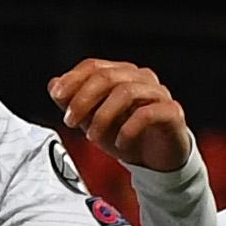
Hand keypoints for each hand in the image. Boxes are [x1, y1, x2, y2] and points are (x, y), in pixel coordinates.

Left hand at [47, 58, 194, 174]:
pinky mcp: (171, 112)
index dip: (72, 79)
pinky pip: (148, 113)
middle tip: (70, 122)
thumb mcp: (91, 121)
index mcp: (121, 75)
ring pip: (126, 92)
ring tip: (92, 138)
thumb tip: (53, 84)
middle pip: (107, 77)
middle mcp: (141, 79)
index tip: (57, 96)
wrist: (157, 159)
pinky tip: (120, 144)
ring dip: (102, 116)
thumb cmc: (125, 135)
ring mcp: (158, 94)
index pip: (94, 66)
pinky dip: (128, 129)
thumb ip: (73, 102)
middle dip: (83, 99)